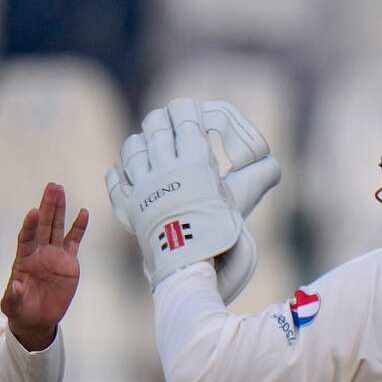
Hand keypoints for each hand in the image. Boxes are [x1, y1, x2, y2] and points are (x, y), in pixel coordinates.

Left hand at [1, 182, 89, 350]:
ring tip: (60, 190)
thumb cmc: (22, 310)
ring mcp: (54, 254)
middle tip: (52, 187)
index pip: (26, 238)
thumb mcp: (13, 306)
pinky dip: (78, 228)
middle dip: (47, 206)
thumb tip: (15, 285)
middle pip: (43, 225)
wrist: (38, 319)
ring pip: (57, 227)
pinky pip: (74, 241)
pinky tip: (83, 213)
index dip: (30, 226)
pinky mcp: (68, 261)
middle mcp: (39, 252)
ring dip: (59, 209)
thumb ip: (14, 296)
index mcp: (24, 259)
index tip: (33, 212)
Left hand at [106, 98, 278, 299]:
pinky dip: (120, 174)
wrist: (191, 270)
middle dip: (165, 123)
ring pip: (132, 146)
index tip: (193, 119)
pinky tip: (128, 175)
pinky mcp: (128, 208)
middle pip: (155, 122)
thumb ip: (261, 173)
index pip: (183, 111)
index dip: (187, 111)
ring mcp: (141, 187)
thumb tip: (267, 161)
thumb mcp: (247, 197)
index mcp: (193, 160)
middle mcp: (163, 168)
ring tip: (153, 153)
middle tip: (174, 133)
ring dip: (143, 144)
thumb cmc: (223, 234)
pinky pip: (114, 179)